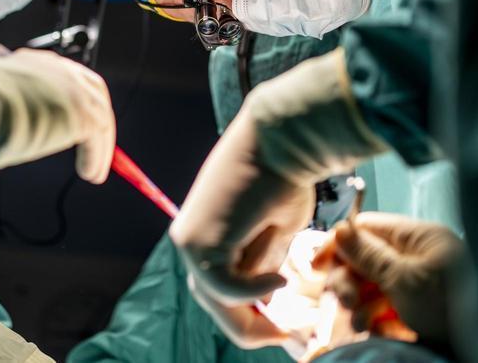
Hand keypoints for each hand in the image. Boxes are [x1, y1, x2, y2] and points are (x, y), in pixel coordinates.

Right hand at [4, 48, 115, 183]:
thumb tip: (3, 136)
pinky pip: (97, 136)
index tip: (74, 126)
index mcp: (33, 62)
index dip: (72, 104)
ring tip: (93, 171)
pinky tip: (90, 173)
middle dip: (96, 121)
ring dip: (99, 145)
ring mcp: (72, 88)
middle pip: (92, 92)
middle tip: (93, 146)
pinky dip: (96, 156)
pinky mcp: (81, 111)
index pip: (65, 80)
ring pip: (99, 115)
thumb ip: (6, 111)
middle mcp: (56, 68)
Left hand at [169, 107, 316, 346]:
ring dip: (256, 302)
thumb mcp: (278, 233)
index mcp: (208, 235)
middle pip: (212, 302)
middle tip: (284, 336)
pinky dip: (254, 289)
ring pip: (218, 299)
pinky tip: (280, 278)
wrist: (281, 141)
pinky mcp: (197, 243)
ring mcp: (190, 243)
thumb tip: (264, 294)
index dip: (248, 316)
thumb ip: (263, 264)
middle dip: (249, 326)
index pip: (218, 290)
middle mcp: (191, 240)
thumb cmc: (286, 176)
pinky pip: (225, 288)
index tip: (281, 330)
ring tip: (287, 293)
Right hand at [321, 213, 463, 343]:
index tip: (318, 266)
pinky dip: (379, 322)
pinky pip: (388, 311)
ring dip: (362, 306)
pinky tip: (382, 333)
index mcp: (421, 238)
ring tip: (364, 324)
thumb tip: (341, 230)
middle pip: (367, 259)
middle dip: (351, 281)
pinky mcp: (421, 312)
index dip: (340, 245)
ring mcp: (420, 286)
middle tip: (345, 302)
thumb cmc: (450, 308)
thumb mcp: (404, 279)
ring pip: (374, 288)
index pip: (369, 228)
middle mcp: (420, 258)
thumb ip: (369, 254)